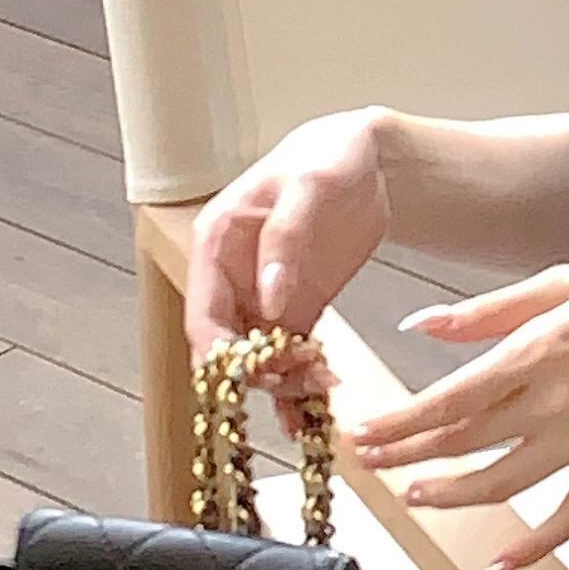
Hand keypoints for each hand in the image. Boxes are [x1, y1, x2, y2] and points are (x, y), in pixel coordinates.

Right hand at [186, 110, 391, 380]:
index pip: (202, 314)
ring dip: (283, 383)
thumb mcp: (309, 187)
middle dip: (258, 373)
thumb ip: (285, 239)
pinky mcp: (298, 309)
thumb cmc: (328, 158)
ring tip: (321, 388)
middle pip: (227, 346)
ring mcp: (264, 298)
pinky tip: (316, 411)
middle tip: (302, 379)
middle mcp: (231, 278)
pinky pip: (291, 356)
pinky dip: (300, 384)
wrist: (366, 158)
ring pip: (259, 359)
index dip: (220, 354)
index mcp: (216, 244)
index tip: (249, 377)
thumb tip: (267, 300)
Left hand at [349, 255, 568, 569]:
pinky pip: (566, 521)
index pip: (450, 398)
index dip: (399, 423)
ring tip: (415, 495)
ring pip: (502, 484)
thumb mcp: (568, 281)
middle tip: (367, 464)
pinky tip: (496, 563)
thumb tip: (424, 326)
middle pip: (464, 442)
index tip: (362, 433)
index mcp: (541, 349)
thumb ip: (492, 310)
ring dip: (451, 496)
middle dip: (407, 456)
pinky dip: (530, 548)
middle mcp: (557, 402)